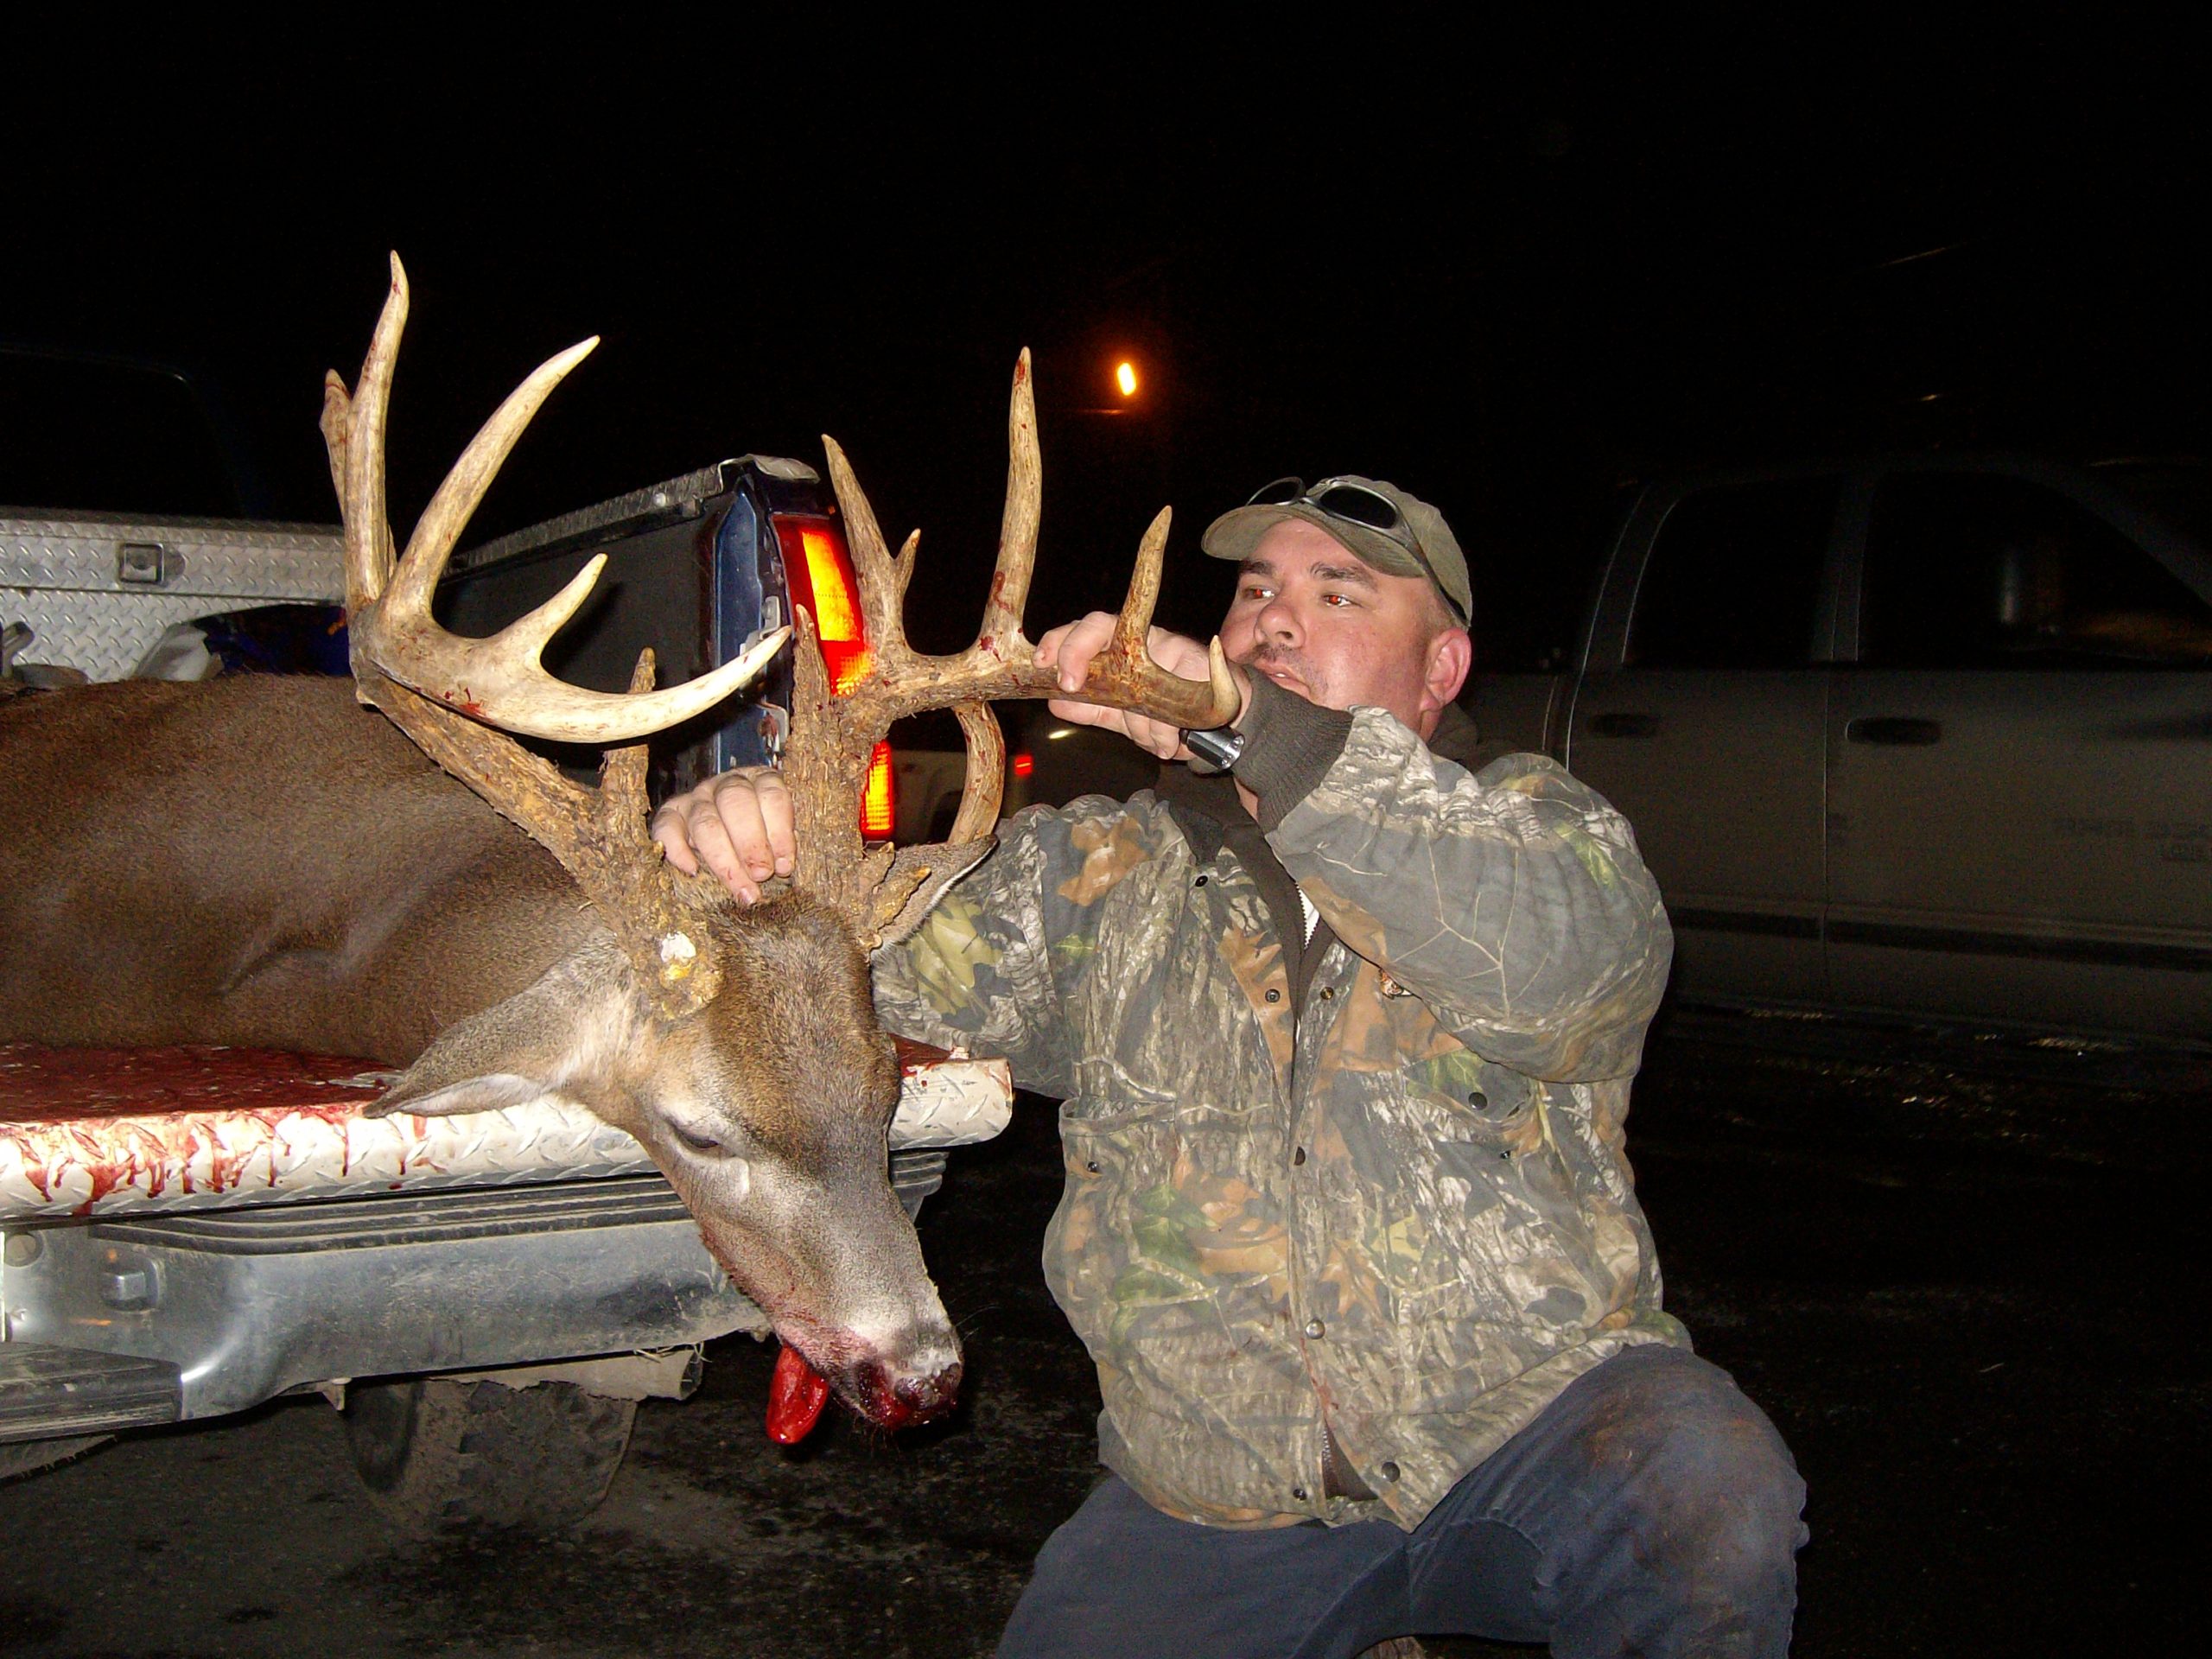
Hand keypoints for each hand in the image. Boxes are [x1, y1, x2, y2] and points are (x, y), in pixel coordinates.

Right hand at [651, 766, 794, 904]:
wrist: (727, 835)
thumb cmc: (762, 840)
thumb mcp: (778, 837)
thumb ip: (781, 845)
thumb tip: (783, 866)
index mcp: (760, 781)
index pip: (771, 796)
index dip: (780, 832)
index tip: (785, 865)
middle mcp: (726, 785)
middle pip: (735, 803)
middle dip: (750, 842)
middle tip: (761, 875)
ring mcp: (696, 798)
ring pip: (705, 821)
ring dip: (723, 858)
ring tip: (740, 888)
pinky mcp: (671, 815)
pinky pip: (667, 827)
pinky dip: (678, 849)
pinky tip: (693, 871)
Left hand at [1033, 614, 1250, 760]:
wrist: (1220, 724)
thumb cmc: (1168, 711)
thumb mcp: (1121, 715)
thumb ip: (1090, 709)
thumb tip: (1054, 701)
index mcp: (1114, 648)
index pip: (1078, 633)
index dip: (1057, 642)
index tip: (1041, 664)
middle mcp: (1136, 638)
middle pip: (1097, 622)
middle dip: (1077, 649)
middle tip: (1071, 683)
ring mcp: (1165, 642)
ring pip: (1131, 669)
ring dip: (1140, 718)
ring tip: (1154, 738)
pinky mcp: (1194, 657)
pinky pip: (1169, 691)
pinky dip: (1166, 725)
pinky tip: (1171, 738)